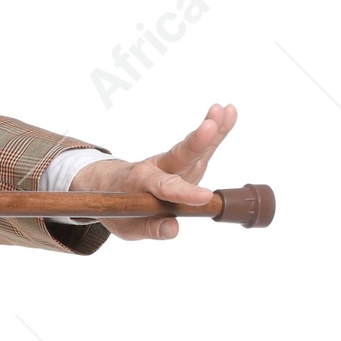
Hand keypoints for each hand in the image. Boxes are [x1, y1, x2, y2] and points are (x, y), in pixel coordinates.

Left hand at [69, 103, 237, 241]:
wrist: (111, 187)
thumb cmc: (119, 209)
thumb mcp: (127, 227)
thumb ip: (150, 228)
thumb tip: (173, 229)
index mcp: (141, 184)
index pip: (165, 188)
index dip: (184, 193)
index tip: (205, 196)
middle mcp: (158, 168)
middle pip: (179, 156)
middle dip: (196, 143)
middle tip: (209, 127)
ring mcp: (173, 163)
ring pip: (193, 146)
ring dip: (211, 129)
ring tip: (224, 110)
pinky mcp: (185, 161)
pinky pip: (202, 146)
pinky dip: (216, 129)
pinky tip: (230, 112)